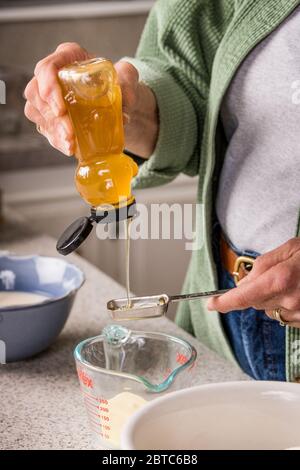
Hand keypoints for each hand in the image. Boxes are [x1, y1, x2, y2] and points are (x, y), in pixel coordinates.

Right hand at [24, 43, 157, 157]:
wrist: (119, 100)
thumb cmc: (120, 82)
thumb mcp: (128, 76)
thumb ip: (128, 84)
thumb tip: (123, 113)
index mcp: (69, 57)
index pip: (48, 67)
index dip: (48, 87)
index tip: (61, 109)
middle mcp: (53, 75)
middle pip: (36, 92)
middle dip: (51, 116)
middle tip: (70, 133)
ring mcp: (48, 96)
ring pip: (36, 112)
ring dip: (53, 131)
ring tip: (71, 144)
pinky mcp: (49, 116)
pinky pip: (45, 128)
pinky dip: (57, 140)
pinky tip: (70, 148)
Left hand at [207, 238, 299, 327]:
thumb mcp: (292, 248)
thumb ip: (264, 263)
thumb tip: (245, 281)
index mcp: (280, 279)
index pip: (242, 297)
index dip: (223, 302)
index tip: (211, 304)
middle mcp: (288, 300)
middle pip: (255, 302)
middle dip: (258, 290)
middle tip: (278, 274)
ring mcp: (298, 314)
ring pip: (271, 310)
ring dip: (274, 299)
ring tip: (295, 282)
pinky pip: (286, 316)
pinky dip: (288, 306)